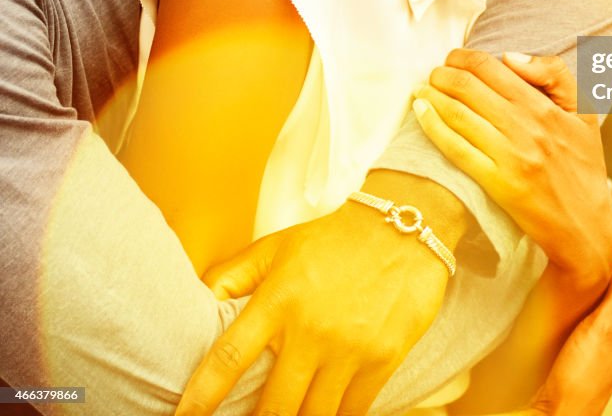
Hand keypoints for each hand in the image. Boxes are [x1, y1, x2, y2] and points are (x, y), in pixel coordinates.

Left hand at [176, 183, 453, 415]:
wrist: (404, 225)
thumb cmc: (333, 238)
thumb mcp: (277, 246)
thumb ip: (231, 276)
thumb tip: (195, 304)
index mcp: (277, 299)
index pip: (227, 360)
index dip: (198, 400)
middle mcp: (311, 329)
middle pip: (272, 409)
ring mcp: (349, 347)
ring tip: (292, 413)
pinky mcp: (382, 358)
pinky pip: (352, 412)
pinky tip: (328, 409)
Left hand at [413, 49, 611, 297]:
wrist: (586, 225)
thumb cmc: (583, 165)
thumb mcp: (584, 112)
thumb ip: (555, 74)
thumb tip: (510, 56)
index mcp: (544, 107)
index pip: (491, 67)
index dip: (464, 57)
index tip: (453, 58)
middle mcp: (525, 128)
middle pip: (469, 86)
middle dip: (443, 73)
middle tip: (434, 73)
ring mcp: (510, 156)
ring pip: (458, 113)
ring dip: (432, 94)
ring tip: (421, 89)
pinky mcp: (497, 183)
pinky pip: (457, 148)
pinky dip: (433, 126)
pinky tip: (420, 113)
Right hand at [528, 259, 611, 415]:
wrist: (561, 410)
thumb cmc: (583, 374)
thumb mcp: (606, 327)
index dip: (607, 252)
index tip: (585, 245)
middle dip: (594, 263)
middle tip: (572, 257)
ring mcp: (606, 327)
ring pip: (597, 287)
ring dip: (582, 278)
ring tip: (565, 272)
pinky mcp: (587, 335)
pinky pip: (585, 301)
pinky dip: (575, 293)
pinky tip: (562, 293)